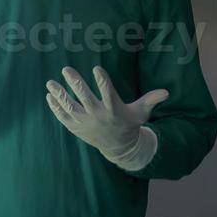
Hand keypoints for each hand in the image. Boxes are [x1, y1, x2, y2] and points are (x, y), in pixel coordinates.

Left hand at [45, 66, 166, 170]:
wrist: (119, 148)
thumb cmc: (129, 124)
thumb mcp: (141, 112)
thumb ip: (151, 100)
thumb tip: (166, 92)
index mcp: (114, 110)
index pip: (108, 94)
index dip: (103, 81)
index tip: (96, 68)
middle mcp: (98, 116)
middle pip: (85, 98)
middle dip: (75, 83)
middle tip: (66, 69)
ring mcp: (86, 123)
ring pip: (70, 107)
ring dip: (59, 94)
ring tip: (50, 82)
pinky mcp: (77, 128)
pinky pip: (63, 117)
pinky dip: (56, 107)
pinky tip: (49, 95)